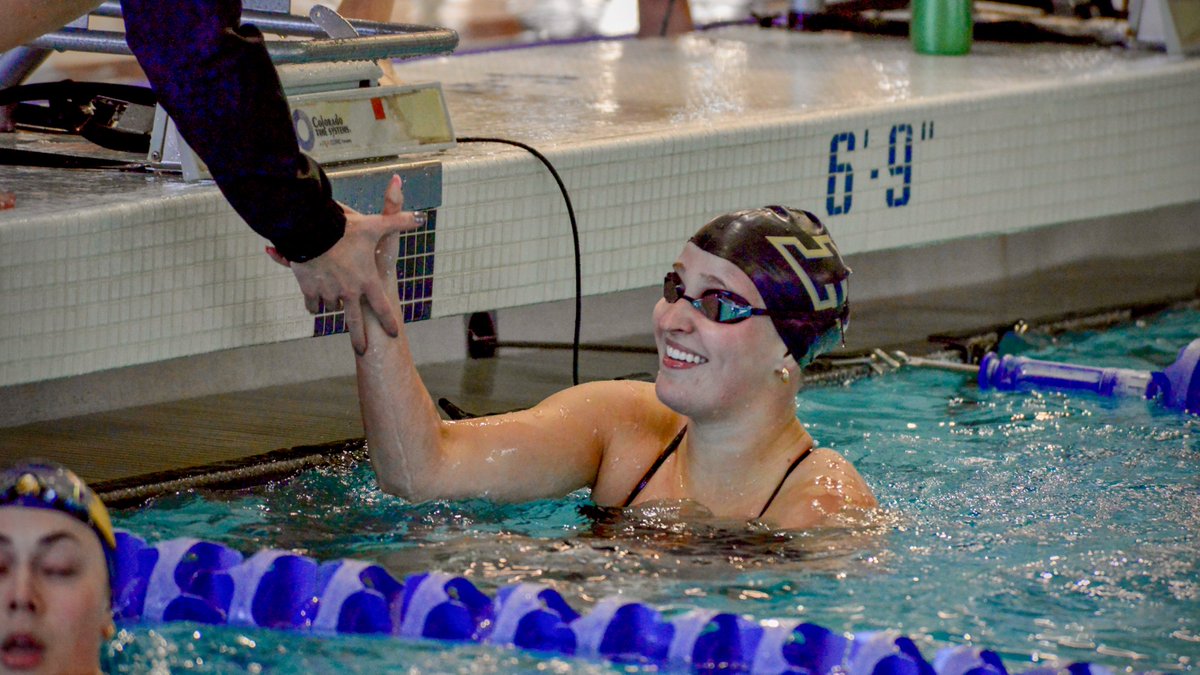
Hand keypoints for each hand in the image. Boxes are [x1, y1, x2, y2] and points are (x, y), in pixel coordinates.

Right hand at [266, 174, 424, 354]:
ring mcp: (328, 293)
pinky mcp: (309, 290)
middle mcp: (349, 292)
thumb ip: (400, 222)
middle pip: (354, 322)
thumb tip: (423, 217)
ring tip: (335, 304)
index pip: (382, 307)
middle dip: (358, 338)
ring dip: (335, 305)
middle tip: (362, 350)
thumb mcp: (375, 225)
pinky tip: (314, 304)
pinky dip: (314, 304)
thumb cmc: (345, 229)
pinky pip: (312, 304)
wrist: (311, 231)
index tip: (394, 333)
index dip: (389, 321)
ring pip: (333, 306)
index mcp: (367, 281)